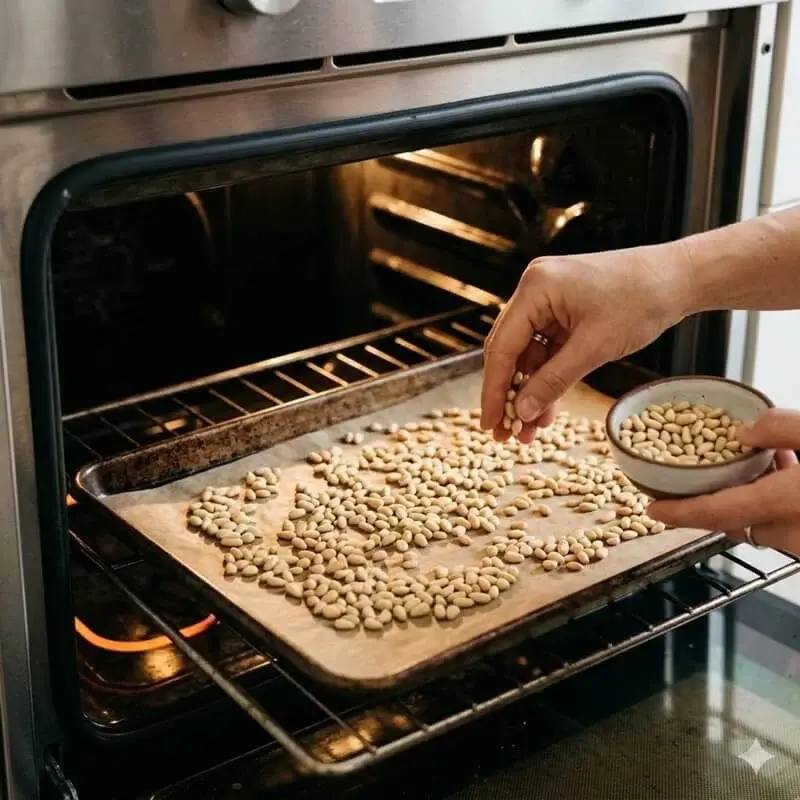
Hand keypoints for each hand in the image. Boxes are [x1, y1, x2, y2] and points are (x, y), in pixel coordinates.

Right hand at [481, 243, 687, 441]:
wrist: (680, 278)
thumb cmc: (642, 299)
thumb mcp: (595, 348)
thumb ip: (554, 381)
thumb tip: (523, 412)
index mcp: (536, 288)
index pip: (502, 347)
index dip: (494, 390)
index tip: (490, 424)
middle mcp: (535, 290)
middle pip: (508, 351)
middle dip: (509, 395)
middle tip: (505, 433)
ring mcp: (548, 300)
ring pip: (527, 356)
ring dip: (529, 391)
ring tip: (530, 430)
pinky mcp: (563, 311)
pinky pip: (547, 351)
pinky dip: (548, 378)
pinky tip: (547, 409)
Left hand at [648, 409, 799, 555]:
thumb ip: (784, 428)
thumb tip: (745, 431)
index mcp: (785, 503)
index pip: (715, 513)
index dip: (679, 512)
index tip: (654, 509)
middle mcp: (792, 533)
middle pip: (734, 522)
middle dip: (715, 500)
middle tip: (706, 473)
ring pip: (761, 524)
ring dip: (748, 498)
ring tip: (754, 462)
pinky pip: (784, 524)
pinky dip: (775, 503)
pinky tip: (786, 471)